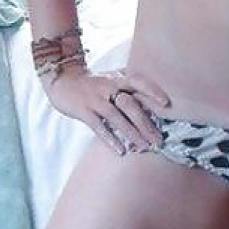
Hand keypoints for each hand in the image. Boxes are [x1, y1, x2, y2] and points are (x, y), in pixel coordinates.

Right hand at [44, 65, 170, 155]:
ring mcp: (95, 99)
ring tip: (144, 148)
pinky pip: (98, 126)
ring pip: (116, 117)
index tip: (167, 104)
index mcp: (117, 78)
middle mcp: (108, 87)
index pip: (138, 82)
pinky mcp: (83, 110)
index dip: (152, 91)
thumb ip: (129, 88)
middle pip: (131, 105)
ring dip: (131, 134)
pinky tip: (120, 150)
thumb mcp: (111, 79)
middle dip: (146, 124)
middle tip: (158, 141)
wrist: (62, 79)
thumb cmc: (93, 83)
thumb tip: (153, 105)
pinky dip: (110, 139)